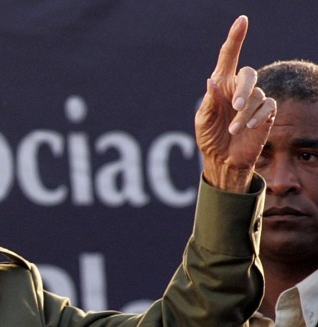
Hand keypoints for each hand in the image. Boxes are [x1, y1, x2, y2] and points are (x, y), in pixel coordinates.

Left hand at [195, 15, 276, 192]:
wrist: (222, 160)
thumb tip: (211, 80)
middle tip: (235, 106)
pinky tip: (249, 127)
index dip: (235, 38)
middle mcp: (238, 89)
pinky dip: (258, 115)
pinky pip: (268, 106)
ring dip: (245, 113)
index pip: (228, 57)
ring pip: (257, 95)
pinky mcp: (265, 113)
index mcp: (221, 85)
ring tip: (234, 129)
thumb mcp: (203, 121)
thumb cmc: (209, 138)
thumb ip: (208, 102)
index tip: (242, 21)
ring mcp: (253, 101)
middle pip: (248, 74)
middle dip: (243, 89)